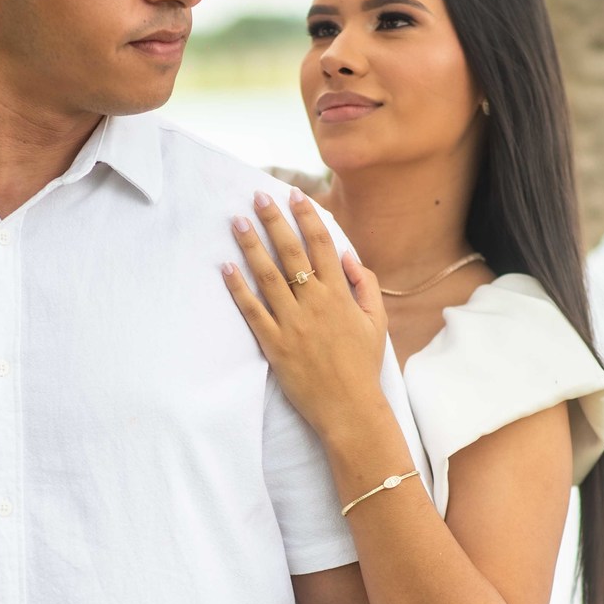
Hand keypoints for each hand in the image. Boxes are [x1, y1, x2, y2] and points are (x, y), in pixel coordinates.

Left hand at [223, 189, 388, 438]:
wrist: (349, 408)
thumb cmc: (363, 365)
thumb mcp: (377, 322)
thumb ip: (365, 285)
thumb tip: (347, 257)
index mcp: (340, 295)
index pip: (322, 244)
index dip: (307, 216)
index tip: (294, 195)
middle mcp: (315, 303)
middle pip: (290, 252)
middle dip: (273, 220)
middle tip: (257, 196)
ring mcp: (292, 323)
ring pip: (267, 275)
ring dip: (250, 245)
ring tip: (237, 222)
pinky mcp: (274, 344)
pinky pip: (252, 310)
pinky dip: (238, 288)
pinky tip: (226, 268)